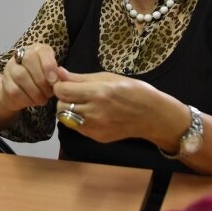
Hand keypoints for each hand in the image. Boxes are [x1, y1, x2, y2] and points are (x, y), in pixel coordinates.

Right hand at [0, 43, 58, 110]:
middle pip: (29, 60)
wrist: (20, 93)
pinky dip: (26, 98)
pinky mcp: (5, 82)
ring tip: (42, 99)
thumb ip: (57, 75)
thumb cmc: (41, 82)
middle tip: (49, 93)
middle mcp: (22, 55)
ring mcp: (11, 67)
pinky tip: (33, 102)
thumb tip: (61, 78)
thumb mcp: (52, 76)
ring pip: (20, 75)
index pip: (42, 51)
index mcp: (37, 50)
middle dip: (42, 80)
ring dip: (35, 91)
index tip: (54, 80)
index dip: (49, 65)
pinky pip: (14, 89)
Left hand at [53, 67, 187, 144]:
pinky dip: (79, 120)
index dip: (60, 86)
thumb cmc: (133, 90)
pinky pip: (78, 128)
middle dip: (63, 99)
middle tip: (74, 94)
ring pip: (66, 119)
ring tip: (83, 104)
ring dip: (69, 111)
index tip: (66, 83)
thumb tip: (59, 72)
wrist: (152, 115)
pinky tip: (92, 114)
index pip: (62, 91)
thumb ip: (80, 78)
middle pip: (61, 107)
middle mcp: (94, 112)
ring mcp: (96, 128)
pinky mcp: (97, 137)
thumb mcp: (108, 77)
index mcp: (98, 93)